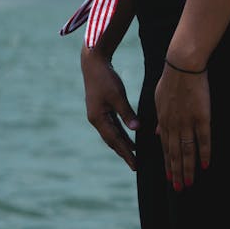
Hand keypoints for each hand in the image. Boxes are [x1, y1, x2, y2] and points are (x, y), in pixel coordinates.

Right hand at [80, 43, 138, 171]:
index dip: (125, 153)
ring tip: (134, 153)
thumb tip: (136, 129)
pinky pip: (112, 125)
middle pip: (112, 141)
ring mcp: (98, 114)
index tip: (135, 165)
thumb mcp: (117, 95)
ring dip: (122, 143)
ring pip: (112, 134)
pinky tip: (128, 136)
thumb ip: (126, 113)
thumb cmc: (106, 78)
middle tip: (135, 166)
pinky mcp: (101, 108)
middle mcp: (96, 119)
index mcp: (98, 118)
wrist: (94, 63)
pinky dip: (120, 133)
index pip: (114, 141)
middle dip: (124, 152)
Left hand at [154, 62, 210, 190]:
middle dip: (176, 172)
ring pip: (187, 151)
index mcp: (163, 121)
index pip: (165, 148)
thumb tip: (156, 133)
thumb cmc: (171, 79)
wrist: (183, 65)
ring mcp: (188, 122)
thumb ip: (159, 119)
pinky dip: (205, 153)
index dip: (167, 164)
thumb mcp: (159, 99)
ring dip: (188, 168)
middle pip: (175, 154)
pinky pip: (204, 139)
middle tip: (178, 189)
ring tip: (189, 183)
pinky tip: (205, 165)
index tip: (169, 178)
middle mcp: (174, 125)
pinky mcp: (202, 117)